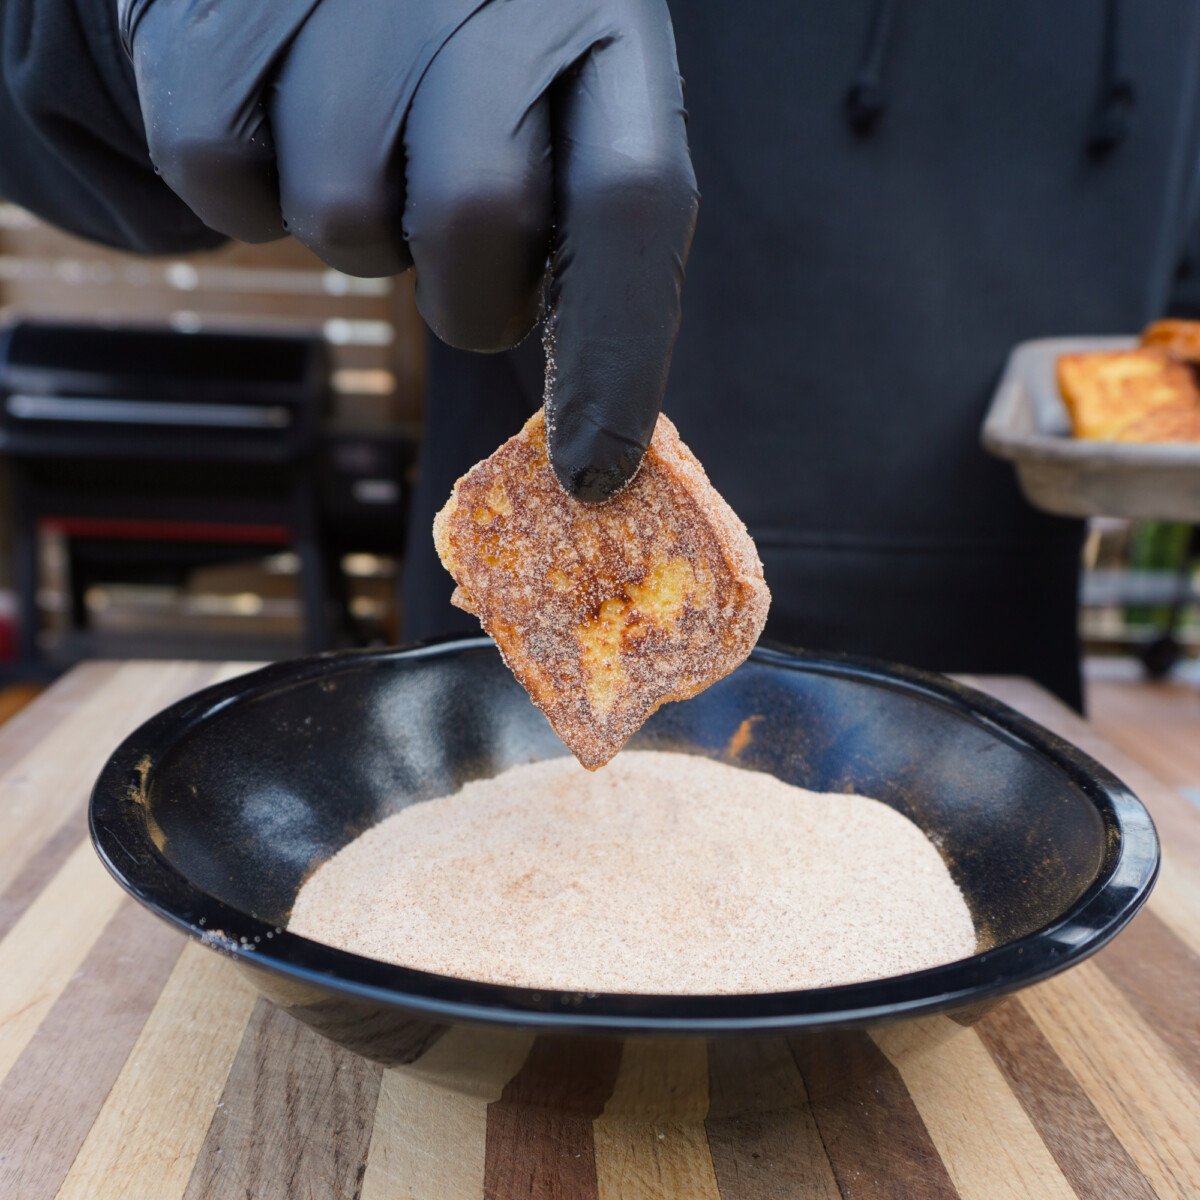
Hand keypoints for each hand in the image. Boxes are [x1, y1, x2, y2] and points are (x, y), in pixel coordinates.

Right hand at [119, 0, 698, 499]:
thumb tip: (596, 451)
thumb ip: (589, 236)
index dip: (612, 357)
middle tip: (458, 264)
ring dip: (356, 230)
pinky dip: (249, 194)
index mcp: (596, 23)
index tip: (593, 473)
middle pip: (472, 213)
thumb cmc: (463, 62)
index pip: (626, 201)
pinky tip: (280, 122)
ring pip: (341, 213)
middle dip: (464, 292)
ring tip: (366, 150)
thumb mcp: (560, 113)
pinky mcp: (212, 7)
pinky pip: (224, 176)